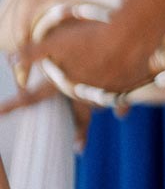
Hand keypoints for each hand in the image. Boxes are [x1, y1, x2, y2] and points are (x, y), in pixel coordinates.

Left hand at [2, 15, 159, 126]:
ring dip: (95, 118)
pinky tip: (121, 115)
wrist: (128, 40)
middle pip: (79, 117)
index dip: (15, 104)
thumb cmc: (90, 40)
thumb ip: (32, 53)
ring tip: (95, 130)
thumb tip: (10, 58)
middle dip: (79, 132)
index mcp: (63, 85)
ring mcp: (106, 93)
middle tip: (78, 148)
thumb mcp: (56, 42)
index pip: (34, 96)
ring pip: (98, 109)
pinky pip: (122, 104)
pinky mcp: (125, 89)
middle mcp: (84, 94)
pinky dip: (121, 110)